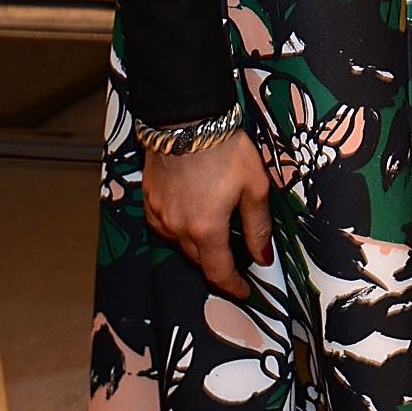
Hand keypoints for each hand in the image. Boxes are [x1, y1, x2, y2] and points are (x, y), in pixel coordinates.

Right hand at [144, 130, 272, 297]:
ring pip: (180, 245)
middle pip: (199, 261)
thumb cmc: (226, 150)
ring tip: (216, 235)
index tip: (244, 290)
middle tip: (235, 262)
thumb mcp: (255, 188)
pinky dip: (180, 230)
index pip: (219, 273)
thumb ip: (258, 227)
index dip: (233, 286)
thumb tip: (262, 257)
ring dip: (198, 247)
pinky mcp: (149, 201)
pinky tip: (192, 218)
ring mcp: (159, 214)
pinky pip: (165, 227)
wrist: (187, 120)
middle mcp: (178, 228)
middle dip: (218, 266)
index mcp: (206, 229)